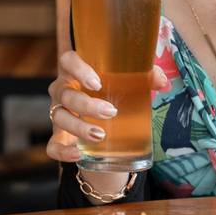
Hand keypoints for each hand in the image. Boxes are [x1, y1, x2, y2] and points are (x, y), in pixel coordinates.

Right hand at [46, 50, 166, 162]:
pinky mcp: (59, 136)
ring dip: (79, 127)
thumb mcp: (127, 81)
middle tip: (111, 112)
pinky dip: (62, 151)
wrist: (102, 118)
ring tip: (100, 135)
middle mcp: (63, 90)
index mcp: (76, 70)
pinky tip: (77, 154)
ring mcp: (58, 113)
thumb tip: (163, 82)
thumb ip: (145, 76)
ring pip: (60, 118)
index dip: (78, 69)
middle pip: (66, 94)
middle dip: (87, 104)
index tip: (97, 82)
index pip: (67, 60)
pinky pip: (52, 145)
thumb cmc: (112, 89)